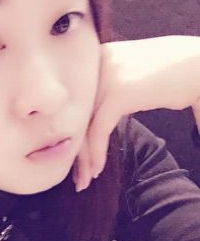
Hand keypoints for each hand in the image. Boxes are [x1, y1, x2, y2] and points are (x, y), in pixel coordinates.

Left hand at [74, 36, 199, 191]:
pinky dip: (97, 153)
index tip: (70, 156)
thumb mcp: (128, 81)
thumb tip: (91, 122)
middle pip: (72, 116)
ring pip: (82, 125)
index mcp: (94, 60)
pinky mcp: (118, 93)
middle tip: (75, 176)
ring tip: (84, 181)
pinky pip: (98, 130)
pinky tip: (97, 170)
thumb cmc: (171, 76)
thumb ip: (106, 94)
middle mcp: (94, 65)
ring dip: (82, 159)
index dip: (69, 133)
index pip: (71, 104)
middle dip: (72, 150)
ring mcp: (105, 77)